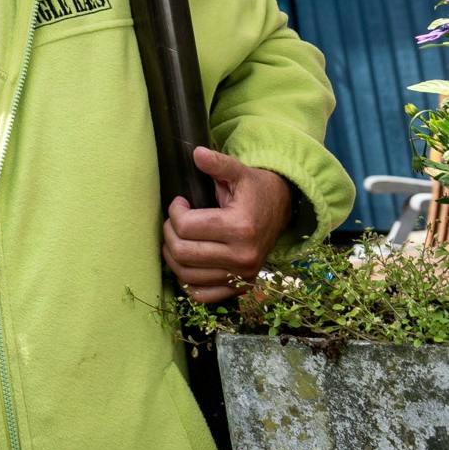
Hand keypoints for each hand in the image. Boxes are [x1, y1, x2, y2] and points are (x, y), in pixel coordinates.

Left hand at [162, 146, 294, 302]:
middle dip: (169, 233)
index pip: (186, 227)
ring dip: (172, 256)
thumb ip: (218, 163)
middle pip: (183, 253)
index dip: (174, 211)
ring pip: (187, 276)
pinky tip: (187, 261)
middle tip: (174, 220)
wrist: (280, 212)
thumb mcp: (238, 172)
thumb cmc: (254, 190)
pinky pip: (202, 296)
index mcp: (241, 227)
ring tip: (177, 237)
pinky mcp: (241, 287)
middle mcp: (243, 257)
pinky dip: (187, 282)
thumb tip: (197, 153)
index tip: (180, 202)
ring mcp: (242, 275)